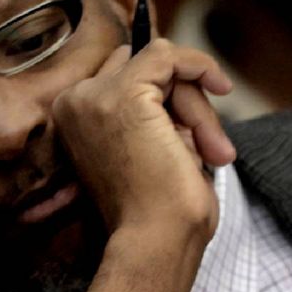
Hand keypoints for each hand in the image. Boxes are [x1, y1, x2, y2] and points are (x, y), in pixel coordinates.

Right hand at [52, 39, 234, 245]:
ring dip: (196, 104)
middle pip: (141, 67)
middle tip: (209, 148)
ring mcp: (94, 96)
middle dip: (182, 99)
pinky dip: (199, 66)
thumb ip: (153, 111)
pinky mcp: (123, 93)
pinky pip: (167, 54)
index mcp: (72, 119)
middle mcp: (73, 103)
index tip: (191, 129)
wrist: (157, 237)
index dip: (165, 97)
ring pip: (160, 64)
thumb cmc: (159, 208)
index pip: (122, 76)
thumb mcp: (149, 147)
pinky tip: (219, 86)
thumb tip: (188, 73)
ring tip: (212, 151)